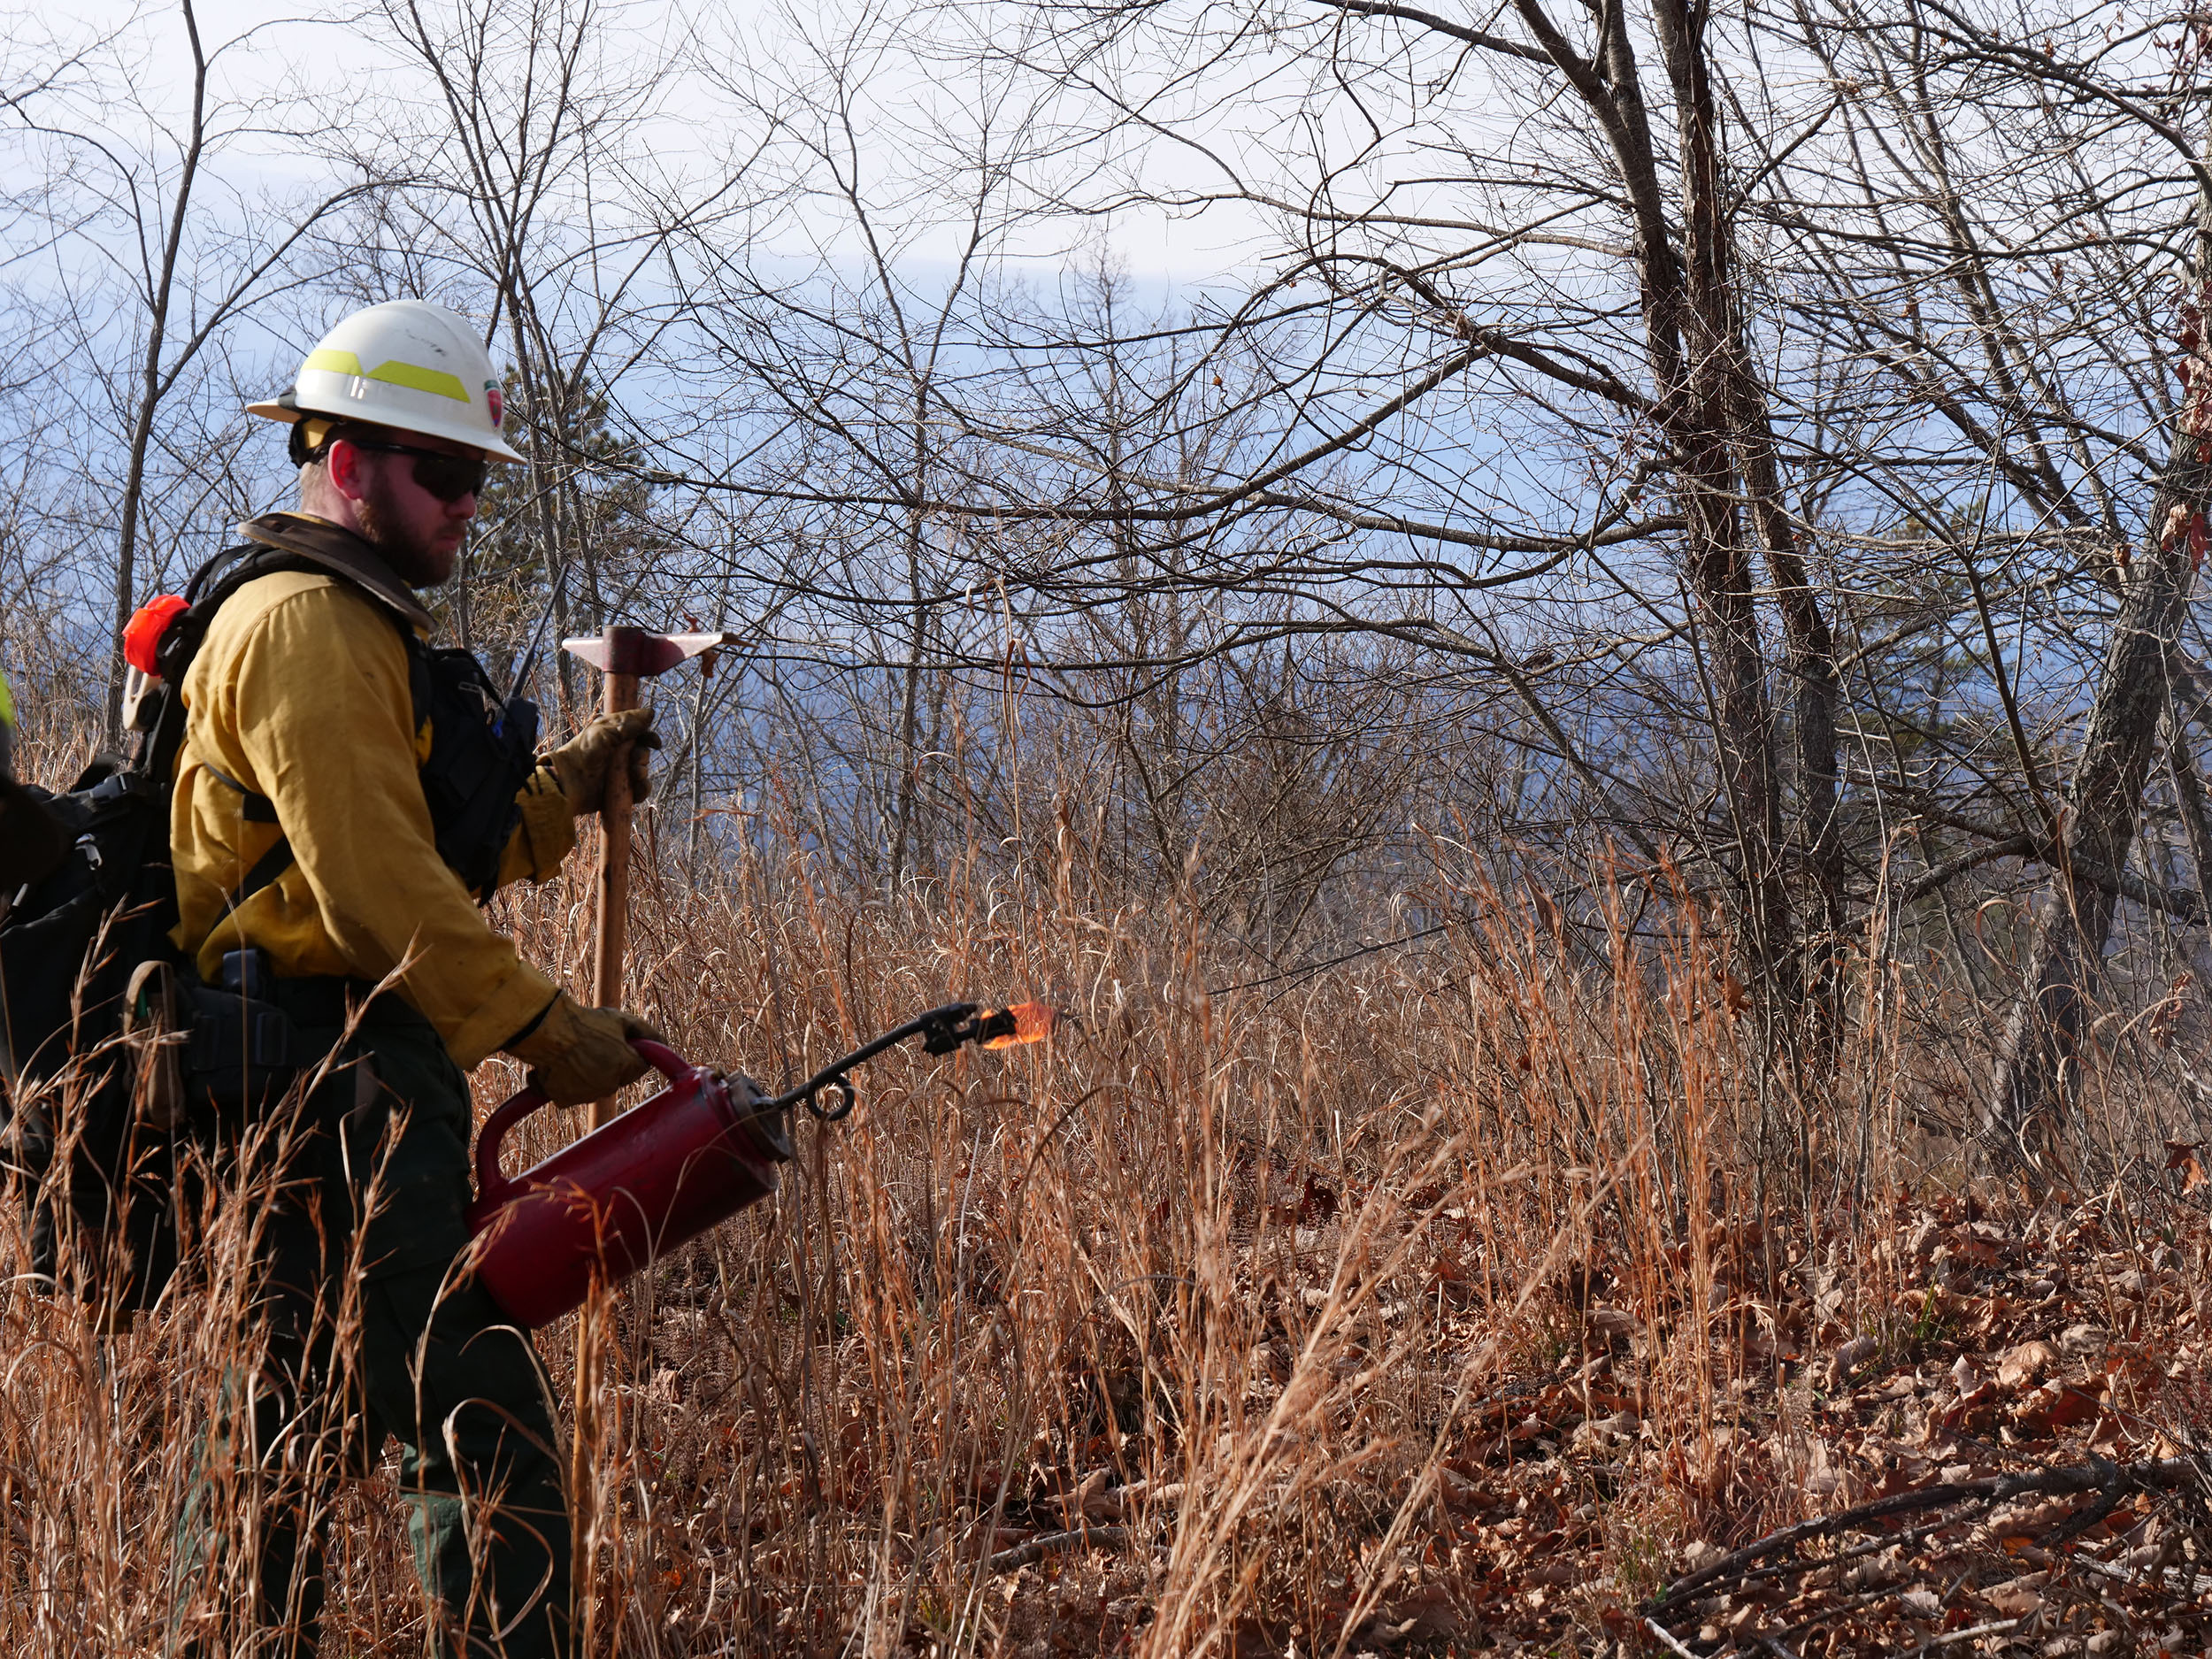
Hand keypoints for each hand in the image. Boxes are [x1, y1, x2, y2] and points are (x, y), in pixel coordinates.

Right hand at [504, 992, 667, 1105]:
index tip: (618, 1045)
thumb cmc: (585, 1023)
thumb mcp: (621, 1019)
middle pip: (617, 1078)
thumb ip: (647, 1032)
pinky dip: (567, 1084)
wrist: (546, 1031)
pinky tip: (560, 1066)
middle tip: (594, 1046)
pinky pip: (572, 1093)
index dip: (630, 1054)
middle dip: (610, 1065)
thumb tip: (663, 1042)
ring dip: (589, 1075)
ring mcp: (586, 1094)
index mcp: (625, 1066)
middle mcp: (609, 1085)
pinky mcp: (565, 1099)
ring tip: (575, 1054)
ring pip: (594, 1087)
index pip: (639, 1067)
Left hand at [545, 708, 659, 816]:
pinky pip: (640, 790)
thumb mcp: (604, 732)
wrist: (568, 781)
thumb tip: (651, 713)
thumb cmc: (582, 753)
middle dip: (643, 755)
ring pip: (642, 771)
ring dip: (642, 771)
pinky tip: (638, 785)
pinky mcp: (620, 791)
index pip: (638, 734)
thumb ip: (628, 723)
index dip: (648, 736)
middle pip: (642, 752)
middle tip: (634, 758)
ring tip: (633, 773)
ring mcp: (619, 773)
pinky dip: (643, 788)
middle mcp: (617, 754)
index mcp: (613, 737)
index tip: (654, 742)